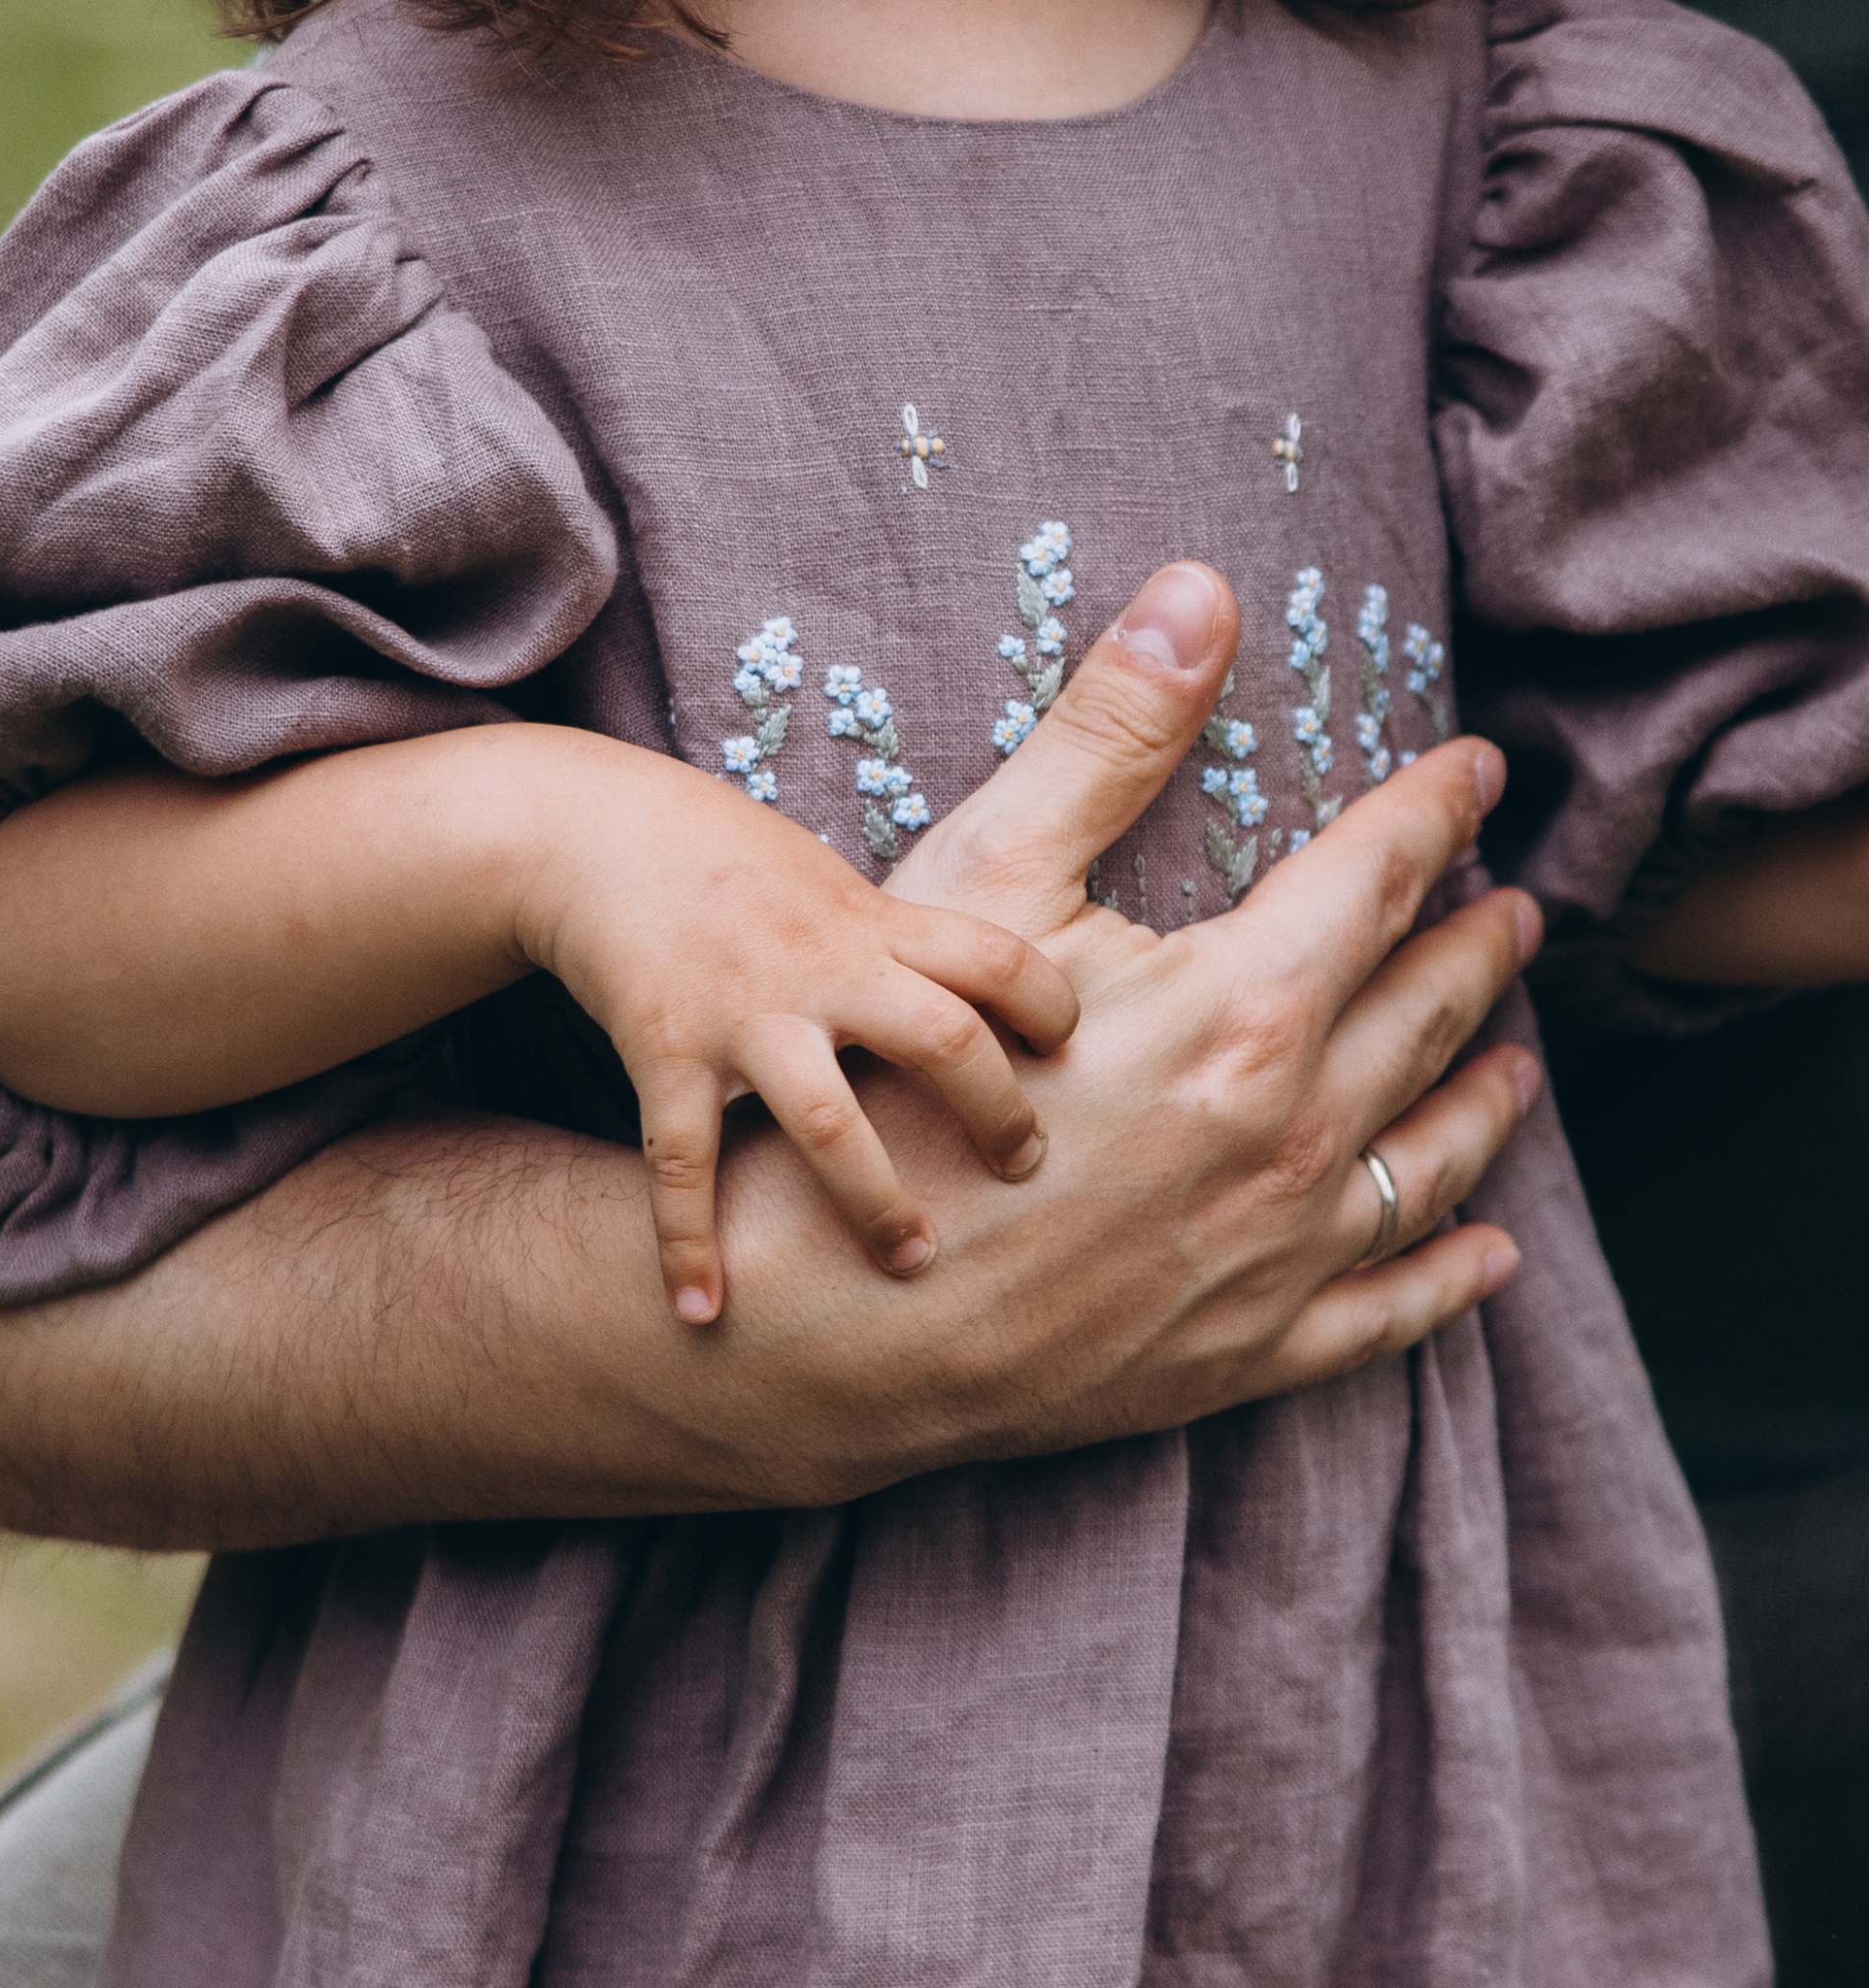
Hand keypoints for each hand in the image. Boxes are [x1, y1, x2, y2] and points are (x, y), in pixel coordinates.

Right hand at [510, 741, 1076, 1322]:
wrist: (598, 837)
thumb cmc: (733, 867)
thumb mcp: (834, 885)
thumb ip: (906, 951)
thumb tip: (1003, 1010)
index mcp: (873, 923)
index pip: (997, 961)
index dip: (1051, 1010)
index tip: (1072, 1058)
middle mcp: (820, 967)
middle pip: (942, 1043)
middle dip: (995, 1118)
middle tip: (1026, 1173)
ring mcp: (743, 1015)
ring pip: (828, 1122)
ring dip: (875, 1202)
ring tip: (911, 1263)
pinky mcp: (665, 1050)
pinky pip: (682, 1160)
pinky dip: (687, 1242)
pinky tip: (702, 1310)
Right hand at [703, 563, 1542, 1474]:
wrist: (835, 1317)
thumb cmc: (892, 1086)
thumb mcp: (985, 884)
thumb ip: (1107, 737)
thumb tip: (1201, 588)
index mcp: (1244, 1005)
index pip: (1377, 876)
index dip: (1433, 810)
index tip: (1477, 771)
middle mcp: (1291, 1132)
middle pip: (1422, 1016)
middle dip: (1477, 949)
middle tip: (1520, 913)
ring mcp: (1276, 1255)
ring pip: (1426, 1163)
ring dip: (1485, 1103)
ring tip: (1520, 1066)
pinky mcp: (1243, 1352)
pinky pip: (1384, 1314)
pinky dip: (1445, 1278)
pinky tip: (1485, 1256)